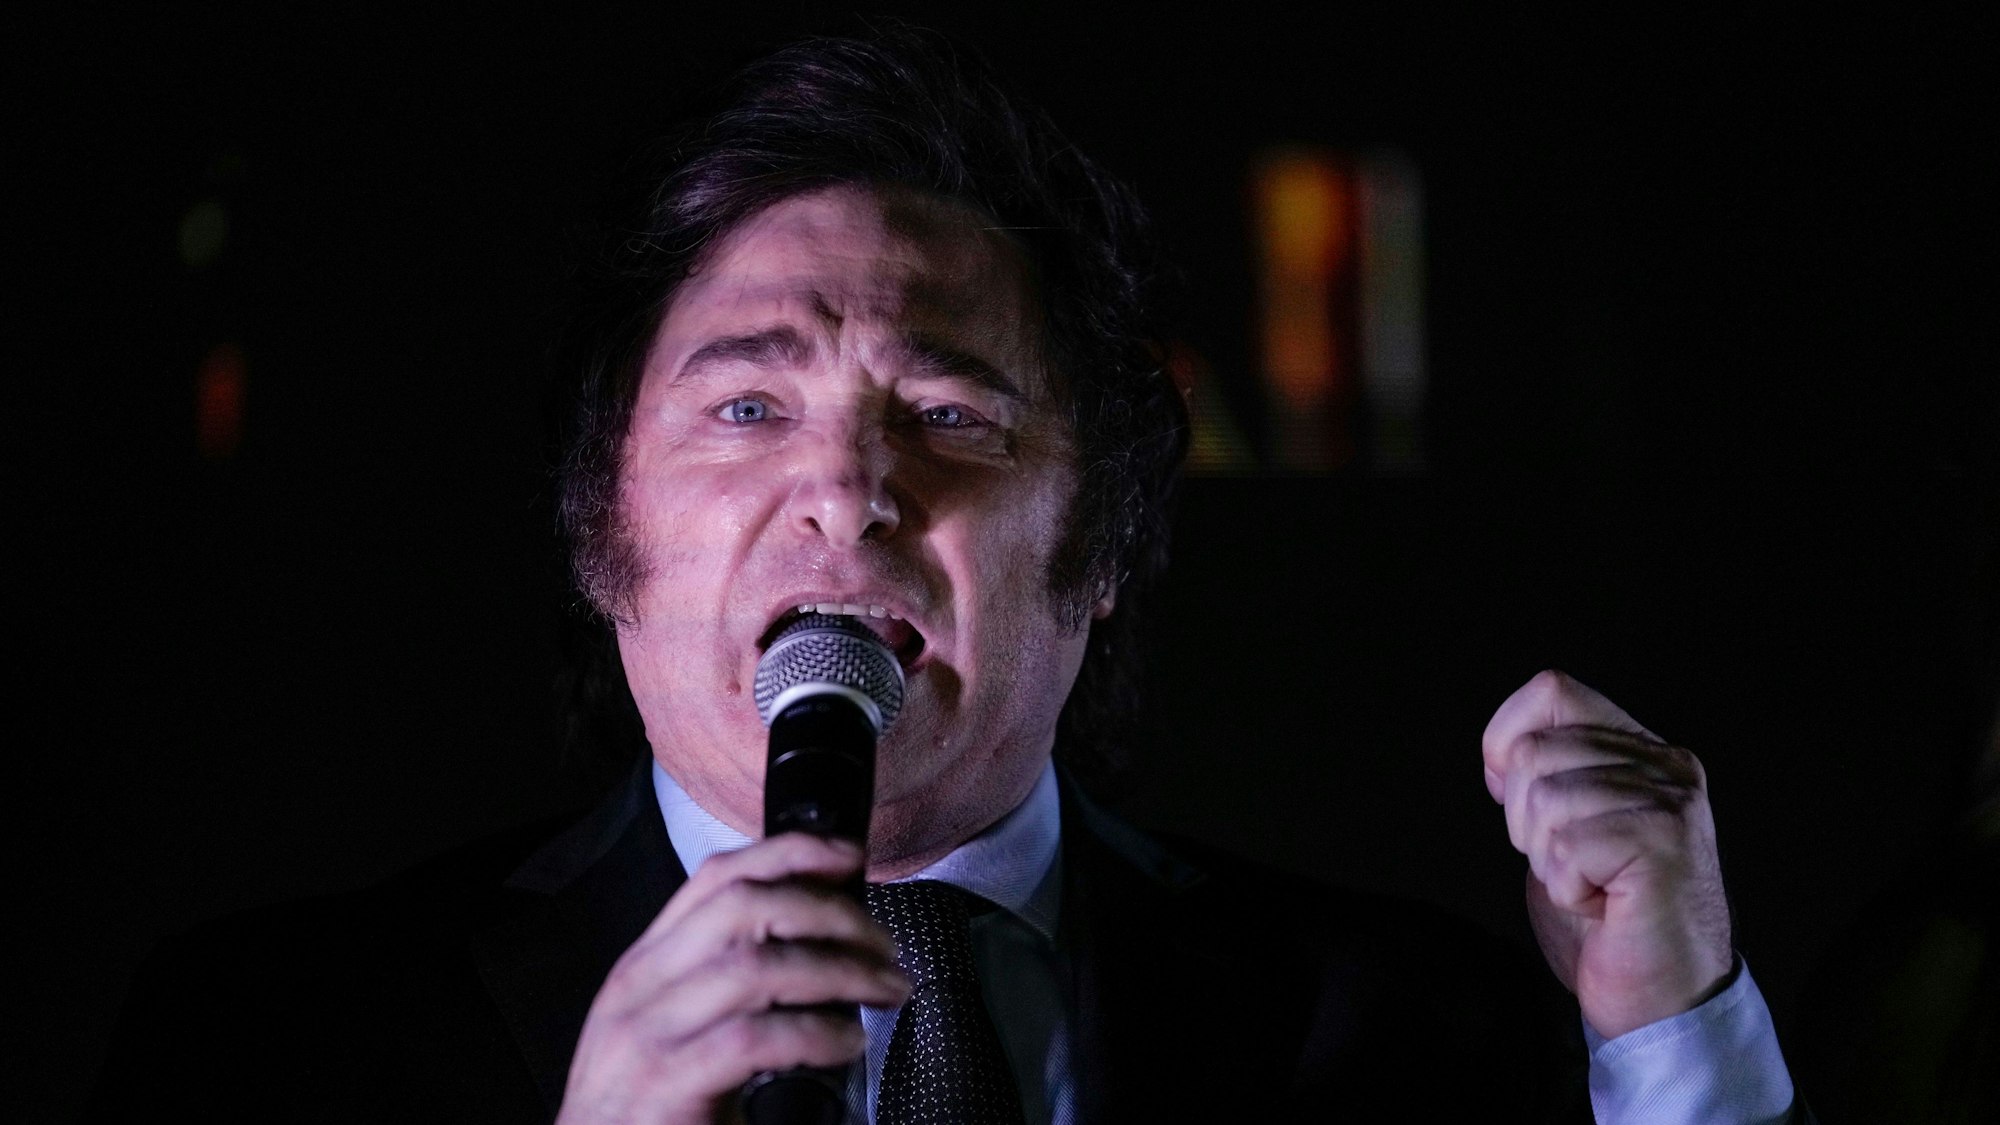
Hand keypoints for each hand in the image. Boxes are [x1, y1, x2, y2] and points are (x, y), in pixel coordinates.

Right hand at [557, 833, 910, 1124]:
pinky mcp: (667, 1084)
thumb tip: (818, 940)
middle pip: (745, 907)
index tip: (848, 857)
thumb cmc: (650, 1105)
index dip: (789, 854)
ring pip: (757, 967)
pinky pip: (755, 1038)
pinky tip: (846, 1043)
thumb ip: (724, 981)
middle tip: (882, 943)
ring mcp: (649, 1034)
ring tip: (884, 989)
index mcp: (647, 963)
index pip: (717, 878)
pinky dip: (816, 1034)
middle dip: (829, 913)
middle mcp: (641, 986)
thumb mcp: (675, 1026)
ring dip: (839, 971)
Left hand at [1481, 670, 1733, 1038]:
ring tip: (1591, 886)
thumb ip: (1548, 776)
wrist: (1663, 1000)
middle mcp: (1666, 766)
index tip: (1511, 793)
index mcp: (1642, 753)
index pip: (1552, 690)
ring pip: (1544, 798)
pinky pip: (1565, 846)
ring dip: (1548, 860)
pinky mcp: (1663, 843)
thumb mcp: (1568, 829)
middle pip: (1533, 750)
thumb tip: (1502, 749)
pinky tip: (1602, 904)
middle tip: (1571, 865)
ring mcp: (1671, 803)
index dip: (1507, 737)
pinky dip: (1567, 886)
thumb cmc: (1609, 921)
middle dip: (1524, 820)